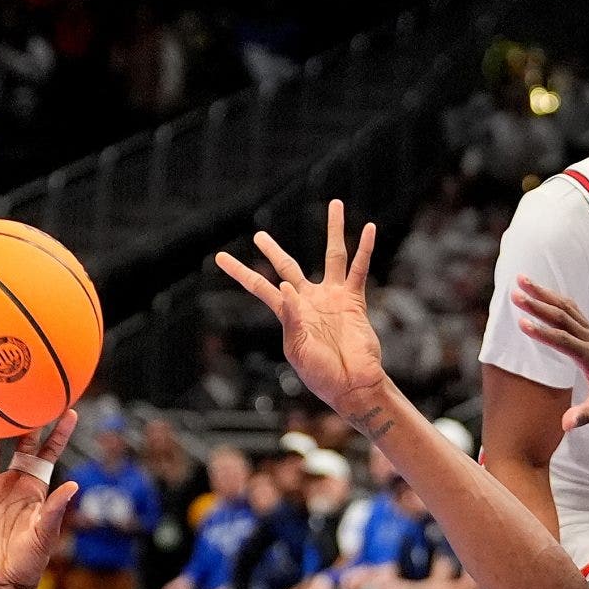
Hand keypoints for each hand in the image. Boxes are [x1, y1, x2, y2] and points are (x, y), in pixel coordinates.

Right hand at [0, 415, 80, 588]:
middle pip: (20, 446)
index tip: (69, 409)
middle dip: (24, 423)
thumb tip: (73, 485)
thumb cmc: (30, 560)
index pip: (49, 454)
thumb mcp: (45, 533)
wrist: (2, 580)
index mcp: (36, 488)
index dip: (59, 433)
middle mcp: (13, 483)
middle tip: (25, 393)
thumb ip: (56, 509)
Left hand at [216, 200, 387, 419]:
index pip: (260, 287)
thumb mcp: (298, 350)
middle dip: (273, 251)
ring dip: (334, 230)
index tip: (219, 258)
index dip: (240, 272)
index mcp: (289, 313)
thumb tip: (286, 287)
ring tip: (335, 204)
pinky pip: (359, 270)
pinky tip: (369, 228)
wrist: (353, 384)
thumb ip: (292, 318)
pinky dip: (365, 249)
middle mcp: (310, 300)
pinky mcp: (354, 301)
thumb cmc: (322, 374)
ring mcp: (333, 297)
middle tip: (259, 235)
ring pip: (332, 255)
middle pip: (288, 267)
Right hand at [512, 276, 588, 430]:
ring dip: (544, 294)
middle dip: (537, 304)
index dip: (543, 332)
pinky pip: (573, 311)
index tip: (522, 321)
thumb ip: (586, 416)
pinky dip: (556, 299)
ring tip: (522, 280)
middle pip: (562, 317)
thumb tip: (566, 424)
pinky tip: (542, 292)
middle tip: (515, 293)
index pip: (564, 341)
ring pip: (566, 308)